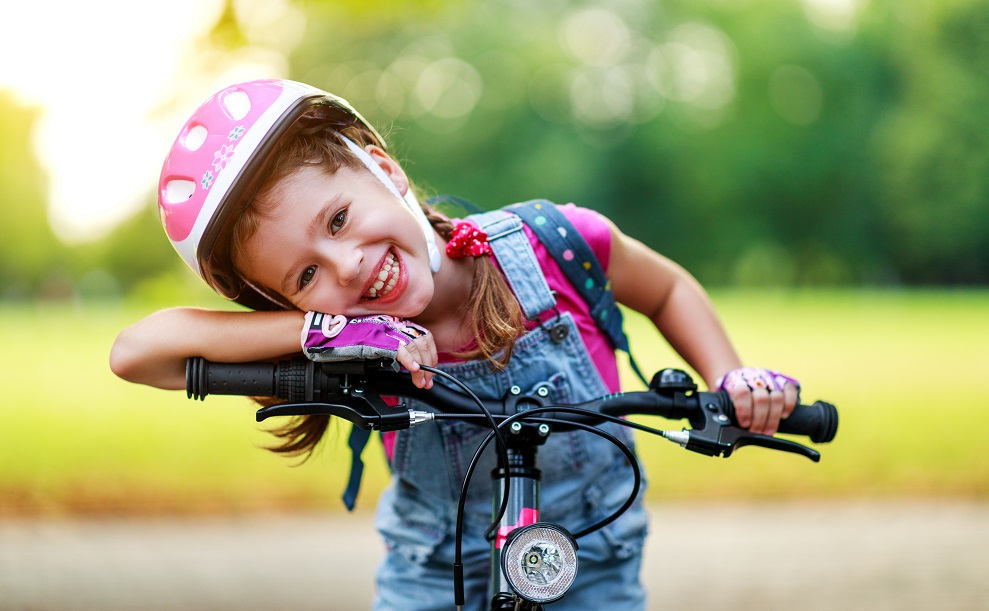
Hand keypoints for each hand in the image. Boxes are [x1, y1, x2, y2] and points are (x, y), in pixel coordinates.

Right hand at [302, 313, 436, 388]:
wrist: (325, 333)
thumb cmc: (344, 340)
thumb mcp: (373, 345)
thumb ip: (390, 350)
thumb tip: (405, 366)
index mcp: (393, 326)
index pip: (422, 336)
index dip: (430, 355)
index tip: (428, 373)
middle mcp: (392, 325)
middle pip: (423, 341)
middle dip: (429, 365)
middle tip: (426, 382)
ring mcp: (385, 329)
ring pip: (415, 345)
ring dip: (422, 367)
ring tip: (420, 382)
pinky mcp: (377, 337)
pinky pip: (399, 348)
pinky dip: (409, 360)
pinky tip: (413, 369)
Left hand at [717, 368, 799, 435]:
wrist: (744, 380)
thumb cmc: (736, 399)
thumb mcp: (728, 404)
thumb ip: (729, 416)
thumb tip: (730, 440)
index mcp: (739, 382)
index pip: (742, 393)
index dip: (744, 410)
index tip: (744, 424)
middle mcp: (756, 379)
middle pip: (761, 398)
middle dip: (760, 419)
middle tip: (756, 432)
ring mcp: (771, 380)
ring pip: (777, 397)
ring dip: (773, 418)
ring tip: (768, 431)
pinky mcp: (785, 382)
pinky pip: (791, 392)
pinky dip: (789, 405)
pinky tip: (783, 416)